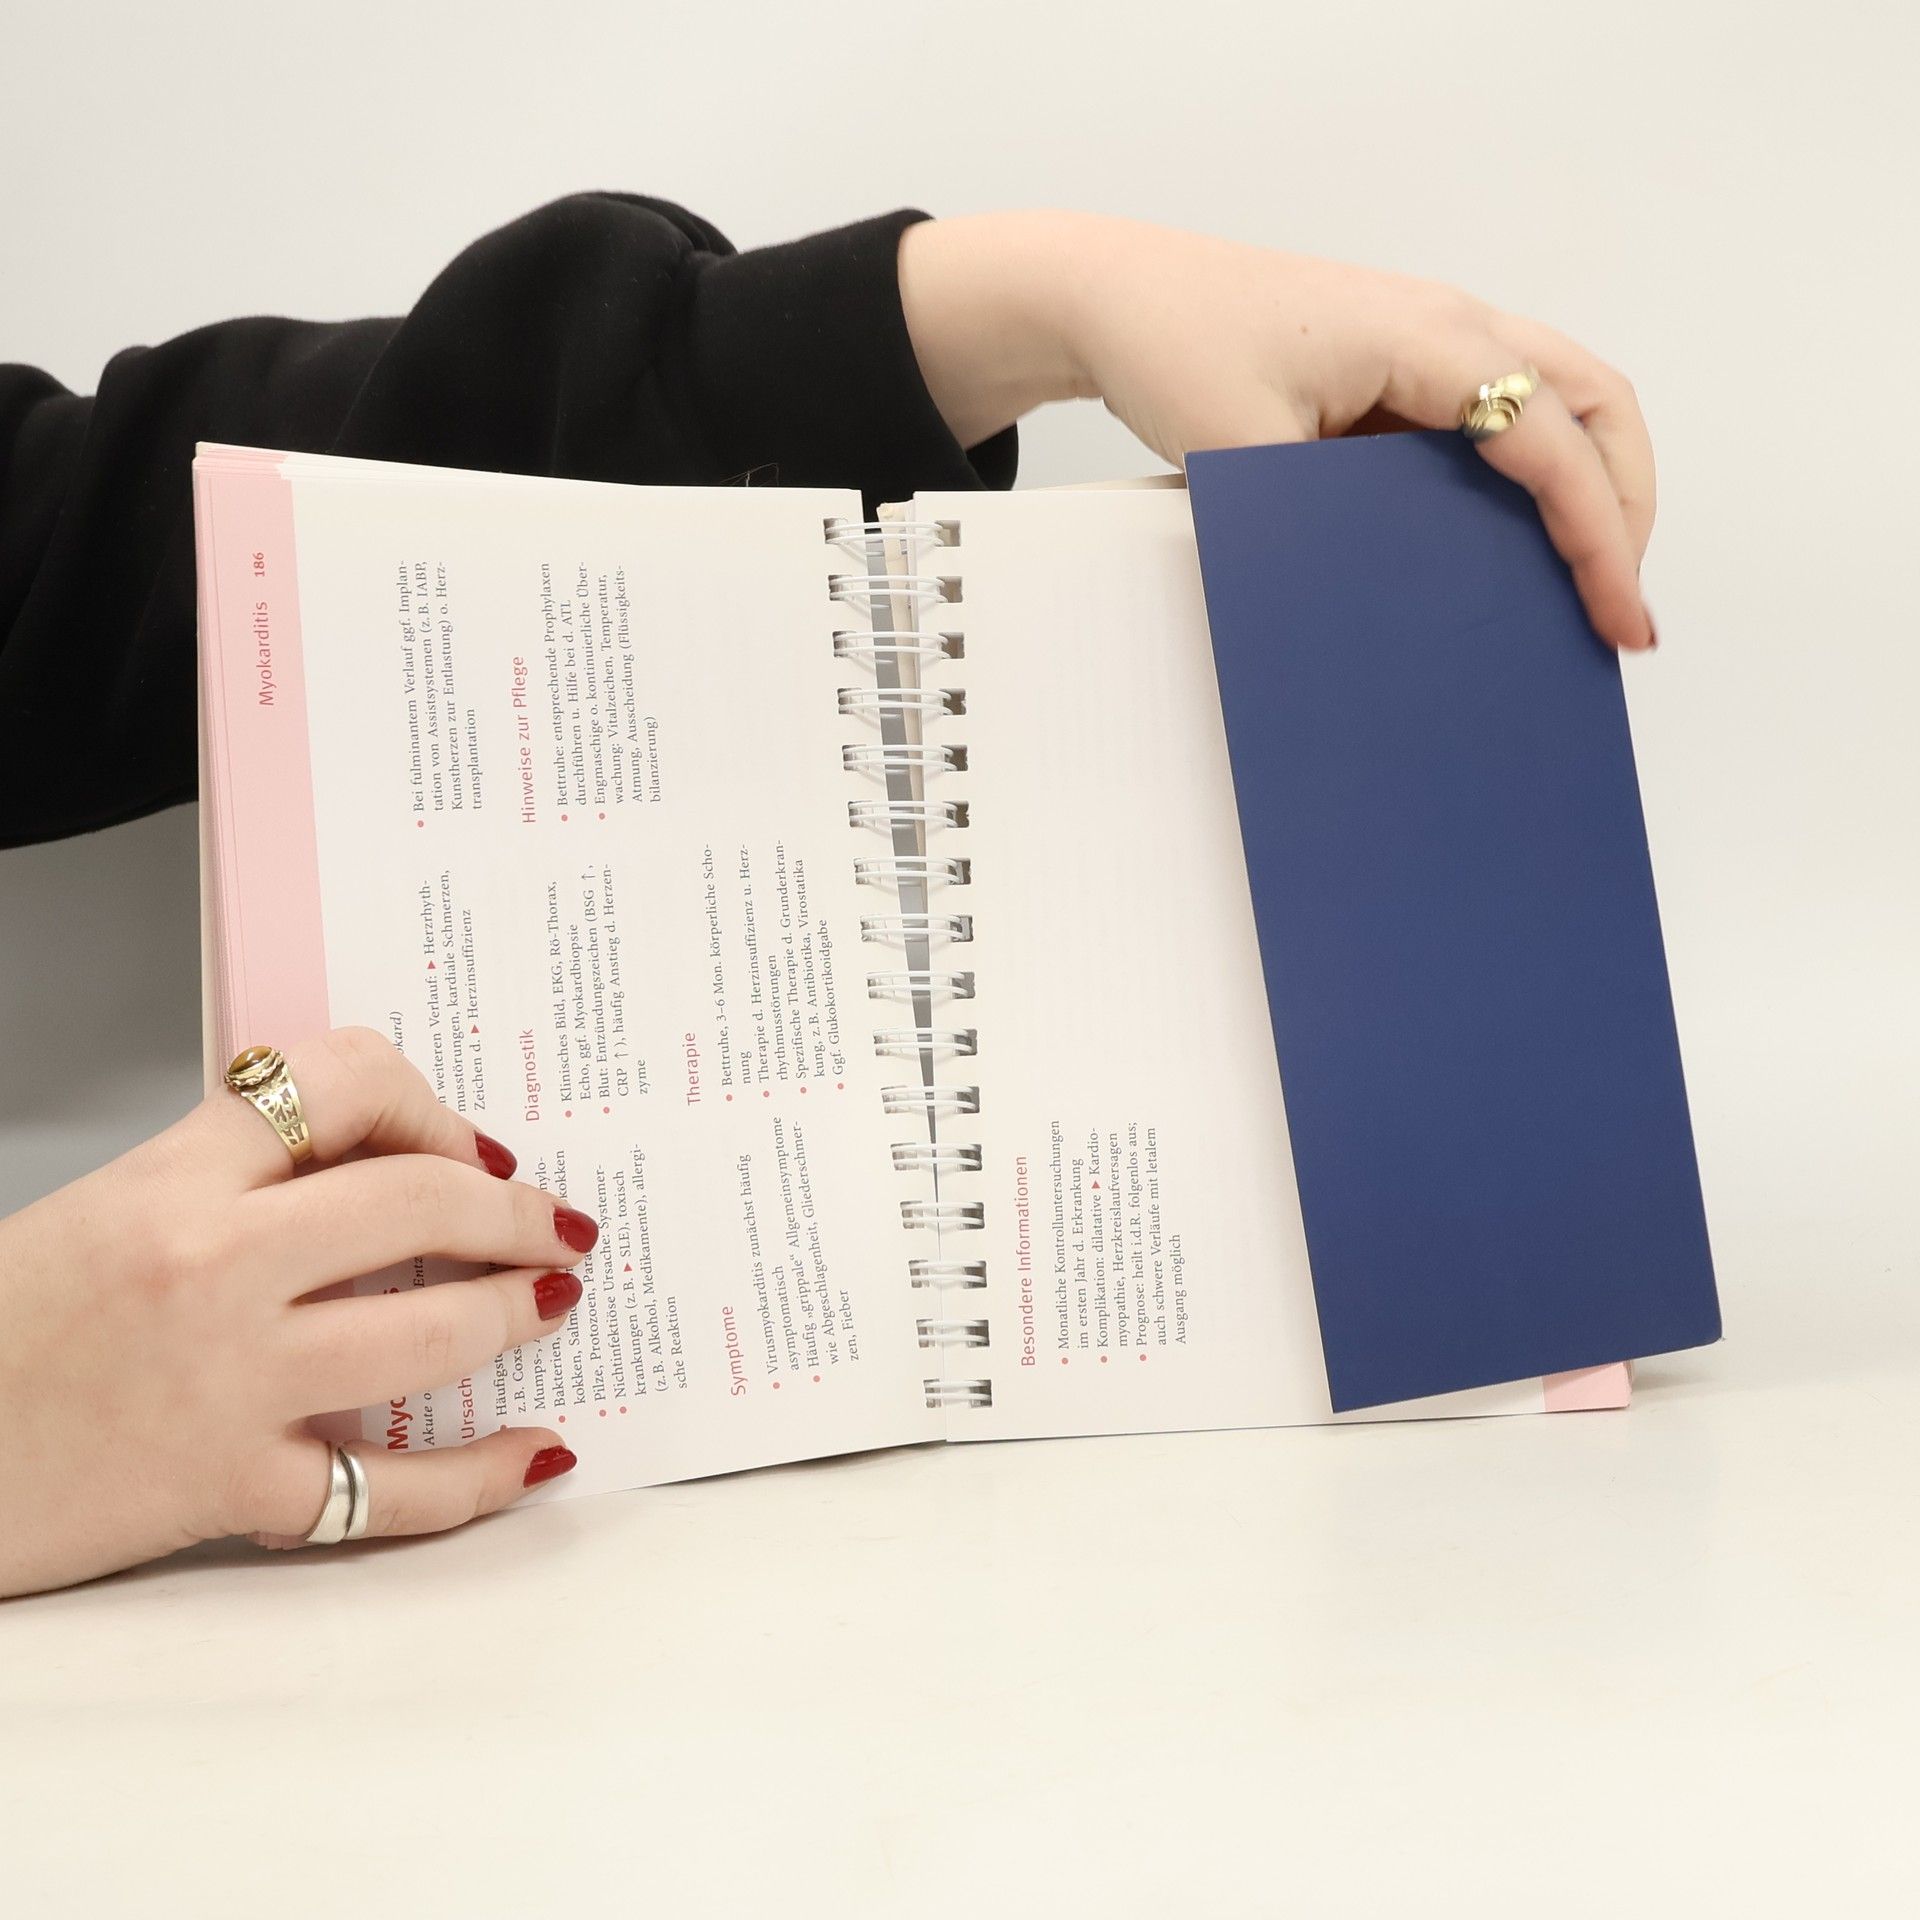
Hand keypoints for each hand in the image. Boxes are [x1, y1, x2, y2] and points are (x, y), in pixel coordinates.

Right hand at [0, 1027, 595, 1597]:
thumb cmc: (10, 1327)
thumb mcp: (115, 1203)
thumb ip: (242, 1174)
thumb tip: (395, 1163)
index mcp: (176, 1178)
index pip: (345, 1083)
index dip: (432, 1107)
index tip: (471, 1146)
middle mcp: (213, 1269)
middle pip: (420, 1202)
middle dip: (514, 1211)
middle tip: (555, 1224)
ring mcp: (230, 1385)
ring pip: (432, 1334)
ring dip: (517, 1313)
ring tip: (552, 1301)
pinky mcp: (232, 1491)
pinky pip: (393, 1491)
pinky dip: (483, 1476)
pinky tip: (536, 1453)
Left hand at [898, 211, 1656, 652]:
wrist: (1118, 295)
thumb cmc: (1175, 344)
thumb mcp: (1242, 454)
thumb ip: (1316, 530)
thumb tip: (1378, 614)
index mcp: (1427, 336)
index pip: (1550, 438)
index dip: (1598, 535)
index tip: (1619, 616)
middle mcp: (1451, 325)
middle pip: (1596, 403)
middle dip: (1625, 505)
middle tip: (1619, 606)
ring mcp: (1433, 340)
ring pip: (1563, 399)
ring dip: (1593, 483)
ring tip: (1590, 581)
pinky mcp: (1405, 366)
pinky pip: (1503, 413)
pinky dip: (1536, 473)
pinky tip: (1515, 544)